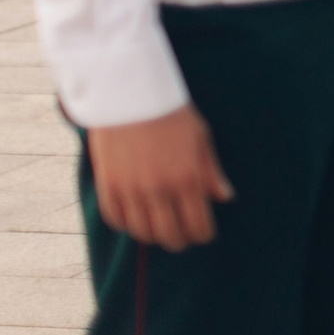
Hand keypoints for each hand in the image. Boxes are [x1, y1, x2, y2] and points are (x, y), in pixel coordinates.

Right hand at [88, 106, 232, 250]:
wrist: (130, 93)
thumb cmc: (171, 113)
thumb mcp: (200, 138)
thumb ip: (211, 172)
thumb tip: (225, 198)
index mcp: (187, 177)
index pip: (198, 224)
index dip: (203, 235)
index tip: (205, 236)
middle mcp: (159, 188)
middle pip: (170, 234)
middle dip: (180, 241)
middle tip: (184, 238)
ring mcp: (131, 189)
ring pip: (142, 232)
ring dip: (154, 237)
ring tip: (161, 231)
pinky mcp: (107, 185)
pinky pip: (116, 219)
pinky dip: (127, 225)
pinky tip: (136, 220)